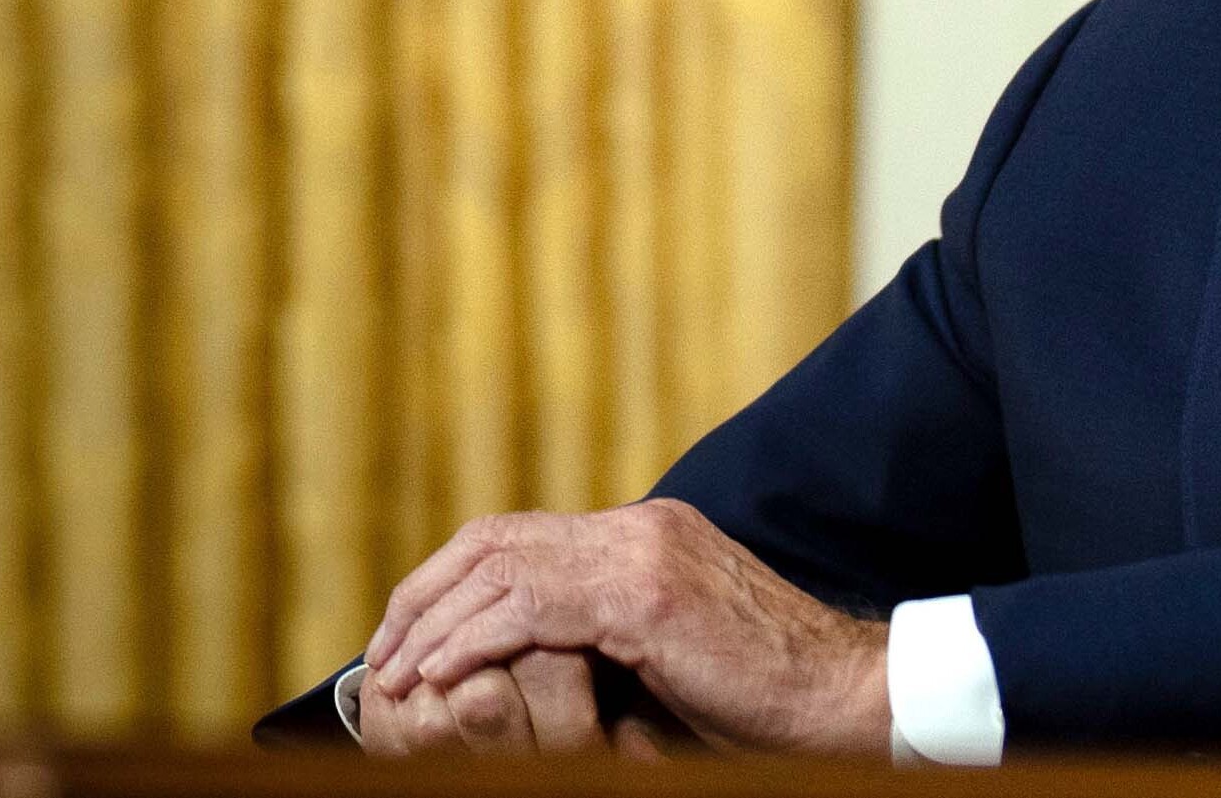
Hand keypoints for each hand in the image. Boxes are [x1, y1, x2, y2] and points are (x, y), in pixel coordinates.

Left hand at [365, 500, 892, 755]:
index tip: (408, 637)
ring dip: (435, 623)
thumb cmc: (762, 694)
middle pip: (496, 539)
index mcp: (648, 532)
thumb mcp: (671, 649)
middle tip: (381, 656)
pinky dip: (474, 638)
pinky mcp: (650, 596)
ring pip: (503, 566)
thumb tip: (527, 656)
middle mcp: (643, 526)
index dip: (449, 581)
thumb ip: (608, 631)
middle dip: (424, 595)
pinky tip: (442, 674)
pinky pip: (533, 607)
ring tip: (396, 675)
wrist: (840, 695)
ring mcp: (647, 553)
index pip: (519, 534)